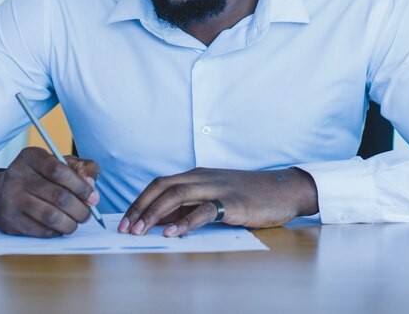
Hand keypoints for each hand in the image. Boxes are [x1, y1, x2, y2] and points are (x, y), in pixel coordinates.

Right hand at [0, 146, 99, 236]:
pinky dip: (56, 231)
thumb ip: (82, 168)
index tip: (93, 197)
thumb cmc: (41, 177)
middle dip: (80, 208)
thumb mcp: (62, 164)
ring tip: (77, 222)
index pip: (59, 170)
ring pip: (50, 216)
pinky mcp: (9, 220)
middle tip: (88, 214)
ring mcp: (10, 198)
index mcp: (31, 156)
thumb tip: (91, 185)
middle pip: (58, 196)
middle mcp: (16, 174)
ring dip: (71, 223)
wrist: (3, 194)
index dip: (80, 186)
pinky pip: (40, 230)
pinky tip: (60, 227)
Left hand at [119, 167, 318, 237]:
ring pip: (177, 195)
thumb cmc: (249, 196)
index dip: (140, 201)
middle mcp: (203, 178)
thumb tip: (161, 222)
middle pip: (162, 187)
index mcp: (197, 175)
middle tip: (125, 228)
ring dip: (154, 214)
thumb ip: (191, 206)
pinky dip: (184, 221)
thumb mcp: (216, 197)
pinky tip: (172, 233)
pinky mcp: (232, 202)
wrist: (283, 189)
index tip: (124, 221)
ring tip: (140, 231)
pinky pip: (203, 210)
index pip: (160, 184)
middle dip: (140, 207)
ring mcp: (217, 188)